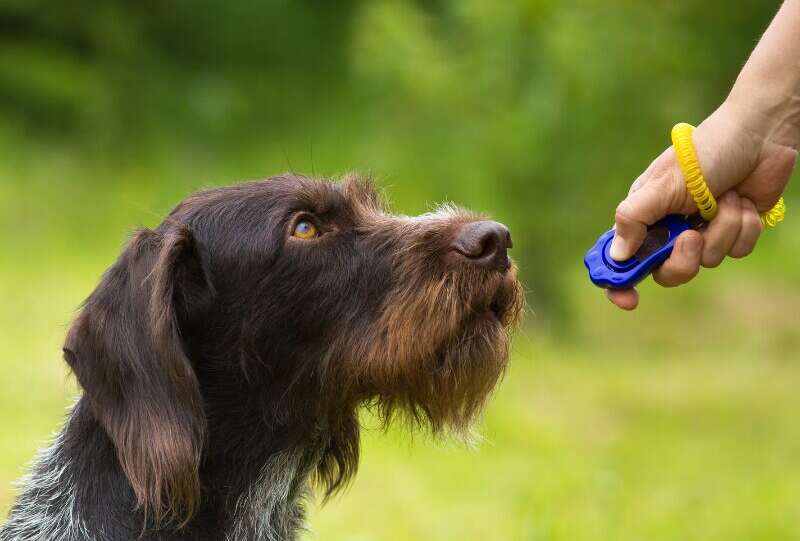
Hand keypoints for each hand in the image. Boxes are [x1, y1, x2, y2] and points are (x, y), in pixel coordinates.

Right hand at [606, 102, 796, 309]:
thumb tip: (617, 256)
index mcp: (643, 216)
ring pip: (707, 261)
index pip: (621, 258)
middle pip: (666, 272)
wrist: (760, 136)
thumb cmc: (704, 152)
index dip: (619, 282)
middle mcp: (669, 228)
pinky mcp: (732, 231)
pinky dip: (743, 227)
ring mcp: (702, 231)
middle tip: (692, 237)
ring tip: (725, 198)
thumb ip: (634, 219)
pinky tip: (742, 201)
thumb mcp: (662, 184)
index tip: (629, 300)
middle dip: (684, 259)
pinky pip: (736, 251)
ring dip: (722, 229)